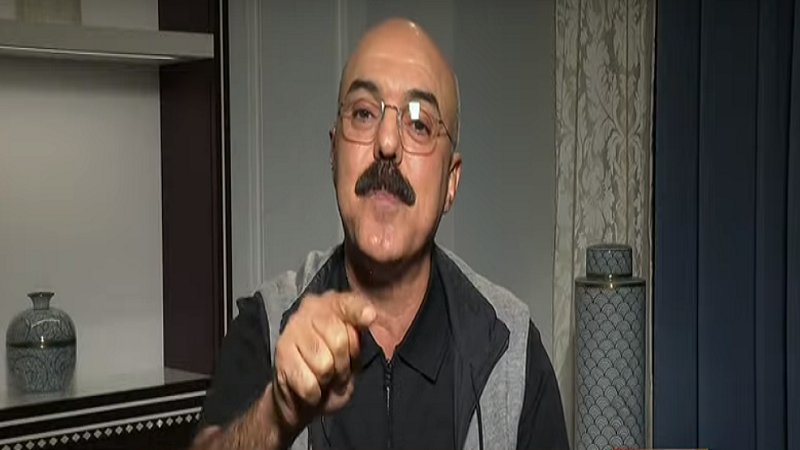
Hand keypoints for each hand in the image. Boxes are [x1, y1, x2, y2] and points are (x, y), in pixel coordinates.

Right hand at [270, 291, 375, 433]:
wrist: (300, 394)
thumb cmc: (334, 366)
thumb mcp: (354, 350)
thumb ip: (363, 334)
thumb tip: (370, 316)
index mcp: (332, 304)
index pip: (348, 304)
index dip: (359, 311)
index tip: (370, 317)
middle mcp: (309, 311)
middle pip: (339, 340)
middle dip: (344, 363)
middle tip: (339, 369)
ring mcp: (292, 331)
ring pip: (323, 364)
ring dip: (329, 379)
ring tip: (324, 377)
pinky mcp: (280, 355)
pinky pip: (308, 383)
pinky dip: (315, 393)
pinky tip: (312, 386)